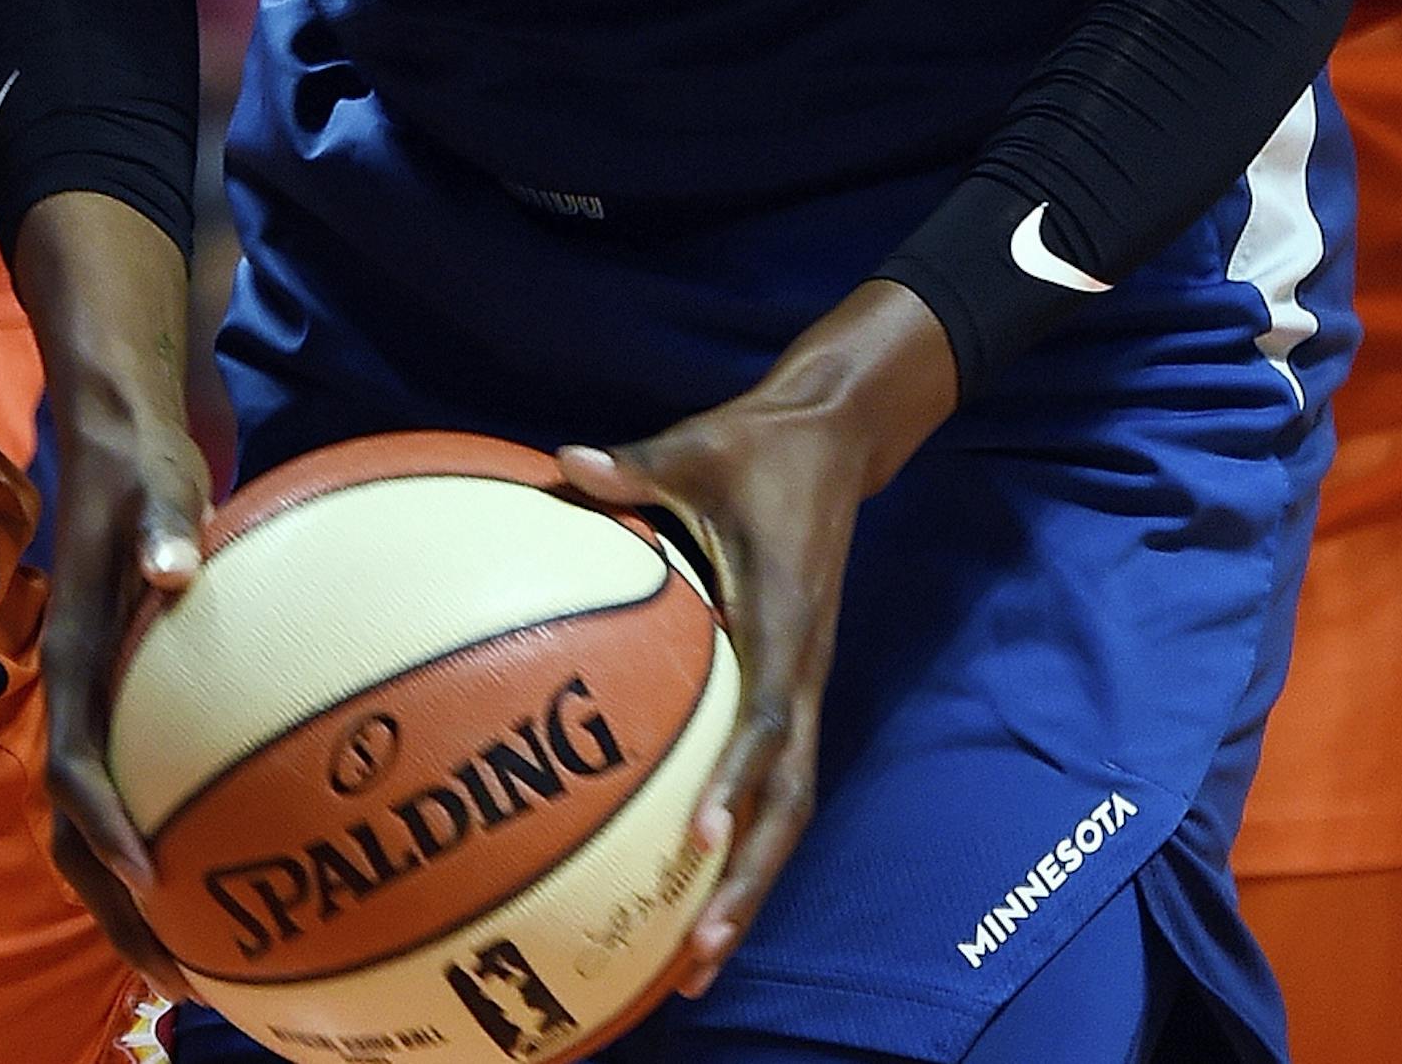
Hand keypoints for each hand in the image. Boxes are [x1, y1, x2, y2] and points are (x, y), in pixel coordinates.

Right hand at [14, 194, 209, 985]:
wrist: (117, 433)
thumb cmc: (139, 457)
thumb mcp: (155, 480)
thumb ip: (165, 523)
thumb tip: (177, 563)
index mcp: (73, 656)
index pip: (75, 762)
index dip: (105, 827)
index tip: (151, 880)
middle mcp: (78, 694)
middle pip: (79, 827)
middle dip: (117, 910)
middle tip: (180, 977)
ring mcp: (101, 702)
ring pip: (101, 827)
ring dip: (135, 901)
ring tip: (196, 968)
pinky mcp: (131, 698)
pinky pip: (139, 791)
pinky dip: (169, 844)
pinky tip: (228, 880)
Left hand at [558, 281, 955, 991]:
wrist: (835, 441)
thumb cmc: (758, 447)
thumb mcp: (698, 447)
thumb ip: (636, 466)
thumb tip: (566, 462)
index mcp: (783, 618)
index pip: (766, 718)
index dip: (738, 780)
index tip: (701, 837)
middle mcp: (802, 667)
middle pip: (790, 800)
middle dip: (750, 882)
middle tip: (695, 954)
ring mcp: (802, 684)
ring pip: (790, 805)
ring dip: (752, 882)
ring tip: (696, 960)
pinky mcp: (792, 687)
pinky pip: (776, 778)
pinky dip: (746, 838)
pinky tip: (695, 884)